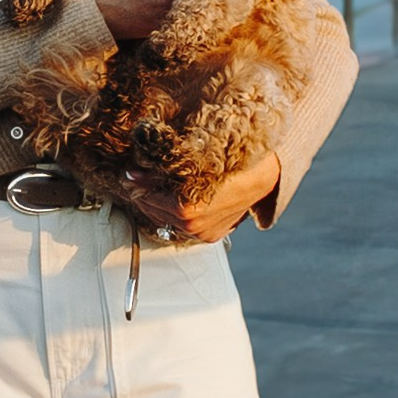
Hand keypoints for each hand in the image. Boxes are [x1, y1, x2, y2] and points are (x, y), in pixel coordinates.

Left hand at [119, 145, 282, 245]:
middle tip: (137, 178)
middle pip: (154, 212)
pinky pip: (181, 227)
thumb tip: (133, 173)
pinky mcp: (210, 236)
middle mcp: (193, 227)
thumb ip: (163, 169)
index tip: (130, 172)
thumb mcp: (197, 161)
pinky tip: (171, 198)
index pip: (149, 198)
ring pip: (166, 222)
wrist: (266, 176)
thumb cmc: (234, 162)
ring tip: (152, 187)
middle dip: (145, 194)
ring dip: (156, 205)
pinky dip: (172, 214)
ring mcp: (202, 234)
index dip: (138, 182)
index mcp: (187, 210)